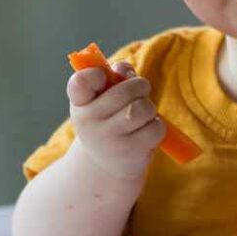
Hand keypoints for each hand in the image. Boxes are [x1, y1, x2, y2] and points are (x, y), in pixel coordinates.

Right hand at [67, 60, 165, 179]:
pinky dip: (157, 125)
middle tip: (141, 89)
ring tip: (143, 112)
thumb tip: (124, 70)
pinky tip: (146, 130)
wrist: (106, 165)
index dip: (93, 73)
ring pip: (142, 109)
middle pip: (123, 92)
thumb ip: (113, 76)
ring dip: (149, 106)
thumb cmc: (107, 120)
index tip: (103, 75)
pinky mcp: (130, 153)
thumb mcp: (101, 99)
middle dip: (140, 85)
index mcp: (79, 103)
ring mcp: (109, 140)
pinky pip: (155, 128)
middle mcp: (89, 123)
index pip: (79, 83)